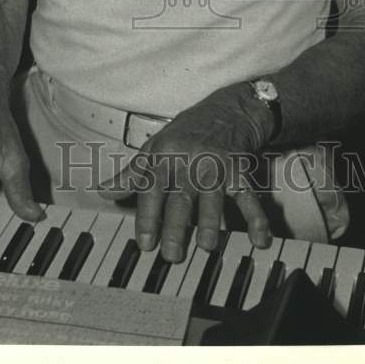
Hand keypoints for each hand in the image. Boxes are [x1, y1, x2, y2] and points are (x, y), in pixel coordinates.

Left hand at [98, 84, 274, 262]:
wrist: (228, 108)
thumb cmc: (187, 131)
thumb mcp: (155, 146)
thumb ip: (133, 173)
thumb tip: (104, 192)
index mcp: (164, 156)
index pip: (152, 190)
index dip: (147, 217)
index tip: (144, 243)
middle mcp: (188, 161)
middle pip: (180, 198)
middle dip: (176, 227)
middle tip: (172, 255)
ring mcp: (215, 166)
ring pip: (211, 199)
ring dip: (210, 223)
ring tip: (206, 246)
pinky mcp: (239, 169)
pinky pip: (247, 196)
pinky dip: (255, 218)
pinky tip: (259, 240)